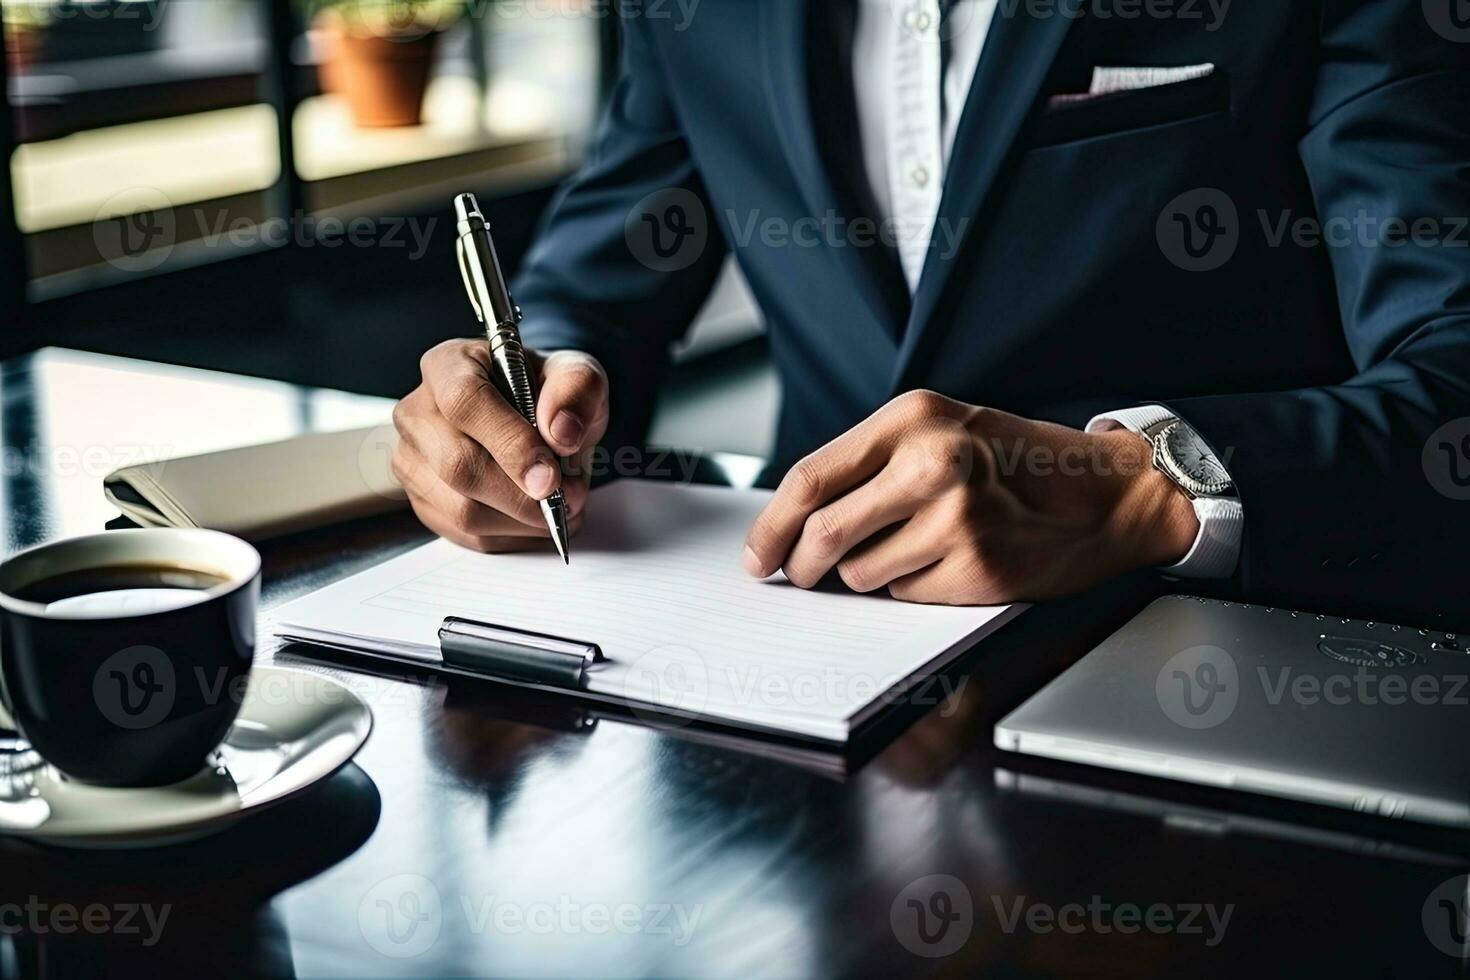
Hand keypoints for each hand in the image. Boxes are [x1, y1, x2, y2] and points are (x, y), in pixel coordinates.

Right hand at [391, 339, 609, 550]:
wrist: (537, 419)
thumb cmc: (549, 394)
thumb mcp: (578, 375)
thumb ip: (576, 390)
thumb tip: (561, 433)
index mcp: (450, 365)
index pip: (465, 402)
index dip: (509, 443)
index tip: (551, 476)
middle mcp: (418, 411)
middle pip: (457, 464)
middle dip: (522, 495)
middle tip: (569, 498)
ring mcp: (413, 459)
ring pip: (461, 509)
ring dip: (522, 520)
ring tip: (561, 507)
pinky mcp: (423, 499)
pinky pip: (467, 534)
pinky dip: (513, 536)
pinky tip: (537, 520)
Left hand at [741, 391, 1198, 604]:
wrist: (1108, 492)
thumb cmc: (1018, 460)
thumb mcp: (942, 429)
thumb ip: (871, 462)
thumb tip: (795, 521)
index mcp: (912, 418)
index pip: (811, 479)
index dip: (772, 526)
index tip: (757, 555)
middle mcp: (932, 462)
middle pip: (823, 533)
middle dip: (800, 566)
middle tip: (799, 575)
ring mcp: (955, 518)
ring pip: (860, 572)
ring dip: (867, 574)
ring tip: (912, 548)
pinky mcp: (976, 567)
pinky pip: (905, 594)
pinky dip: (912, 587)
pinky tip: (948, 562)